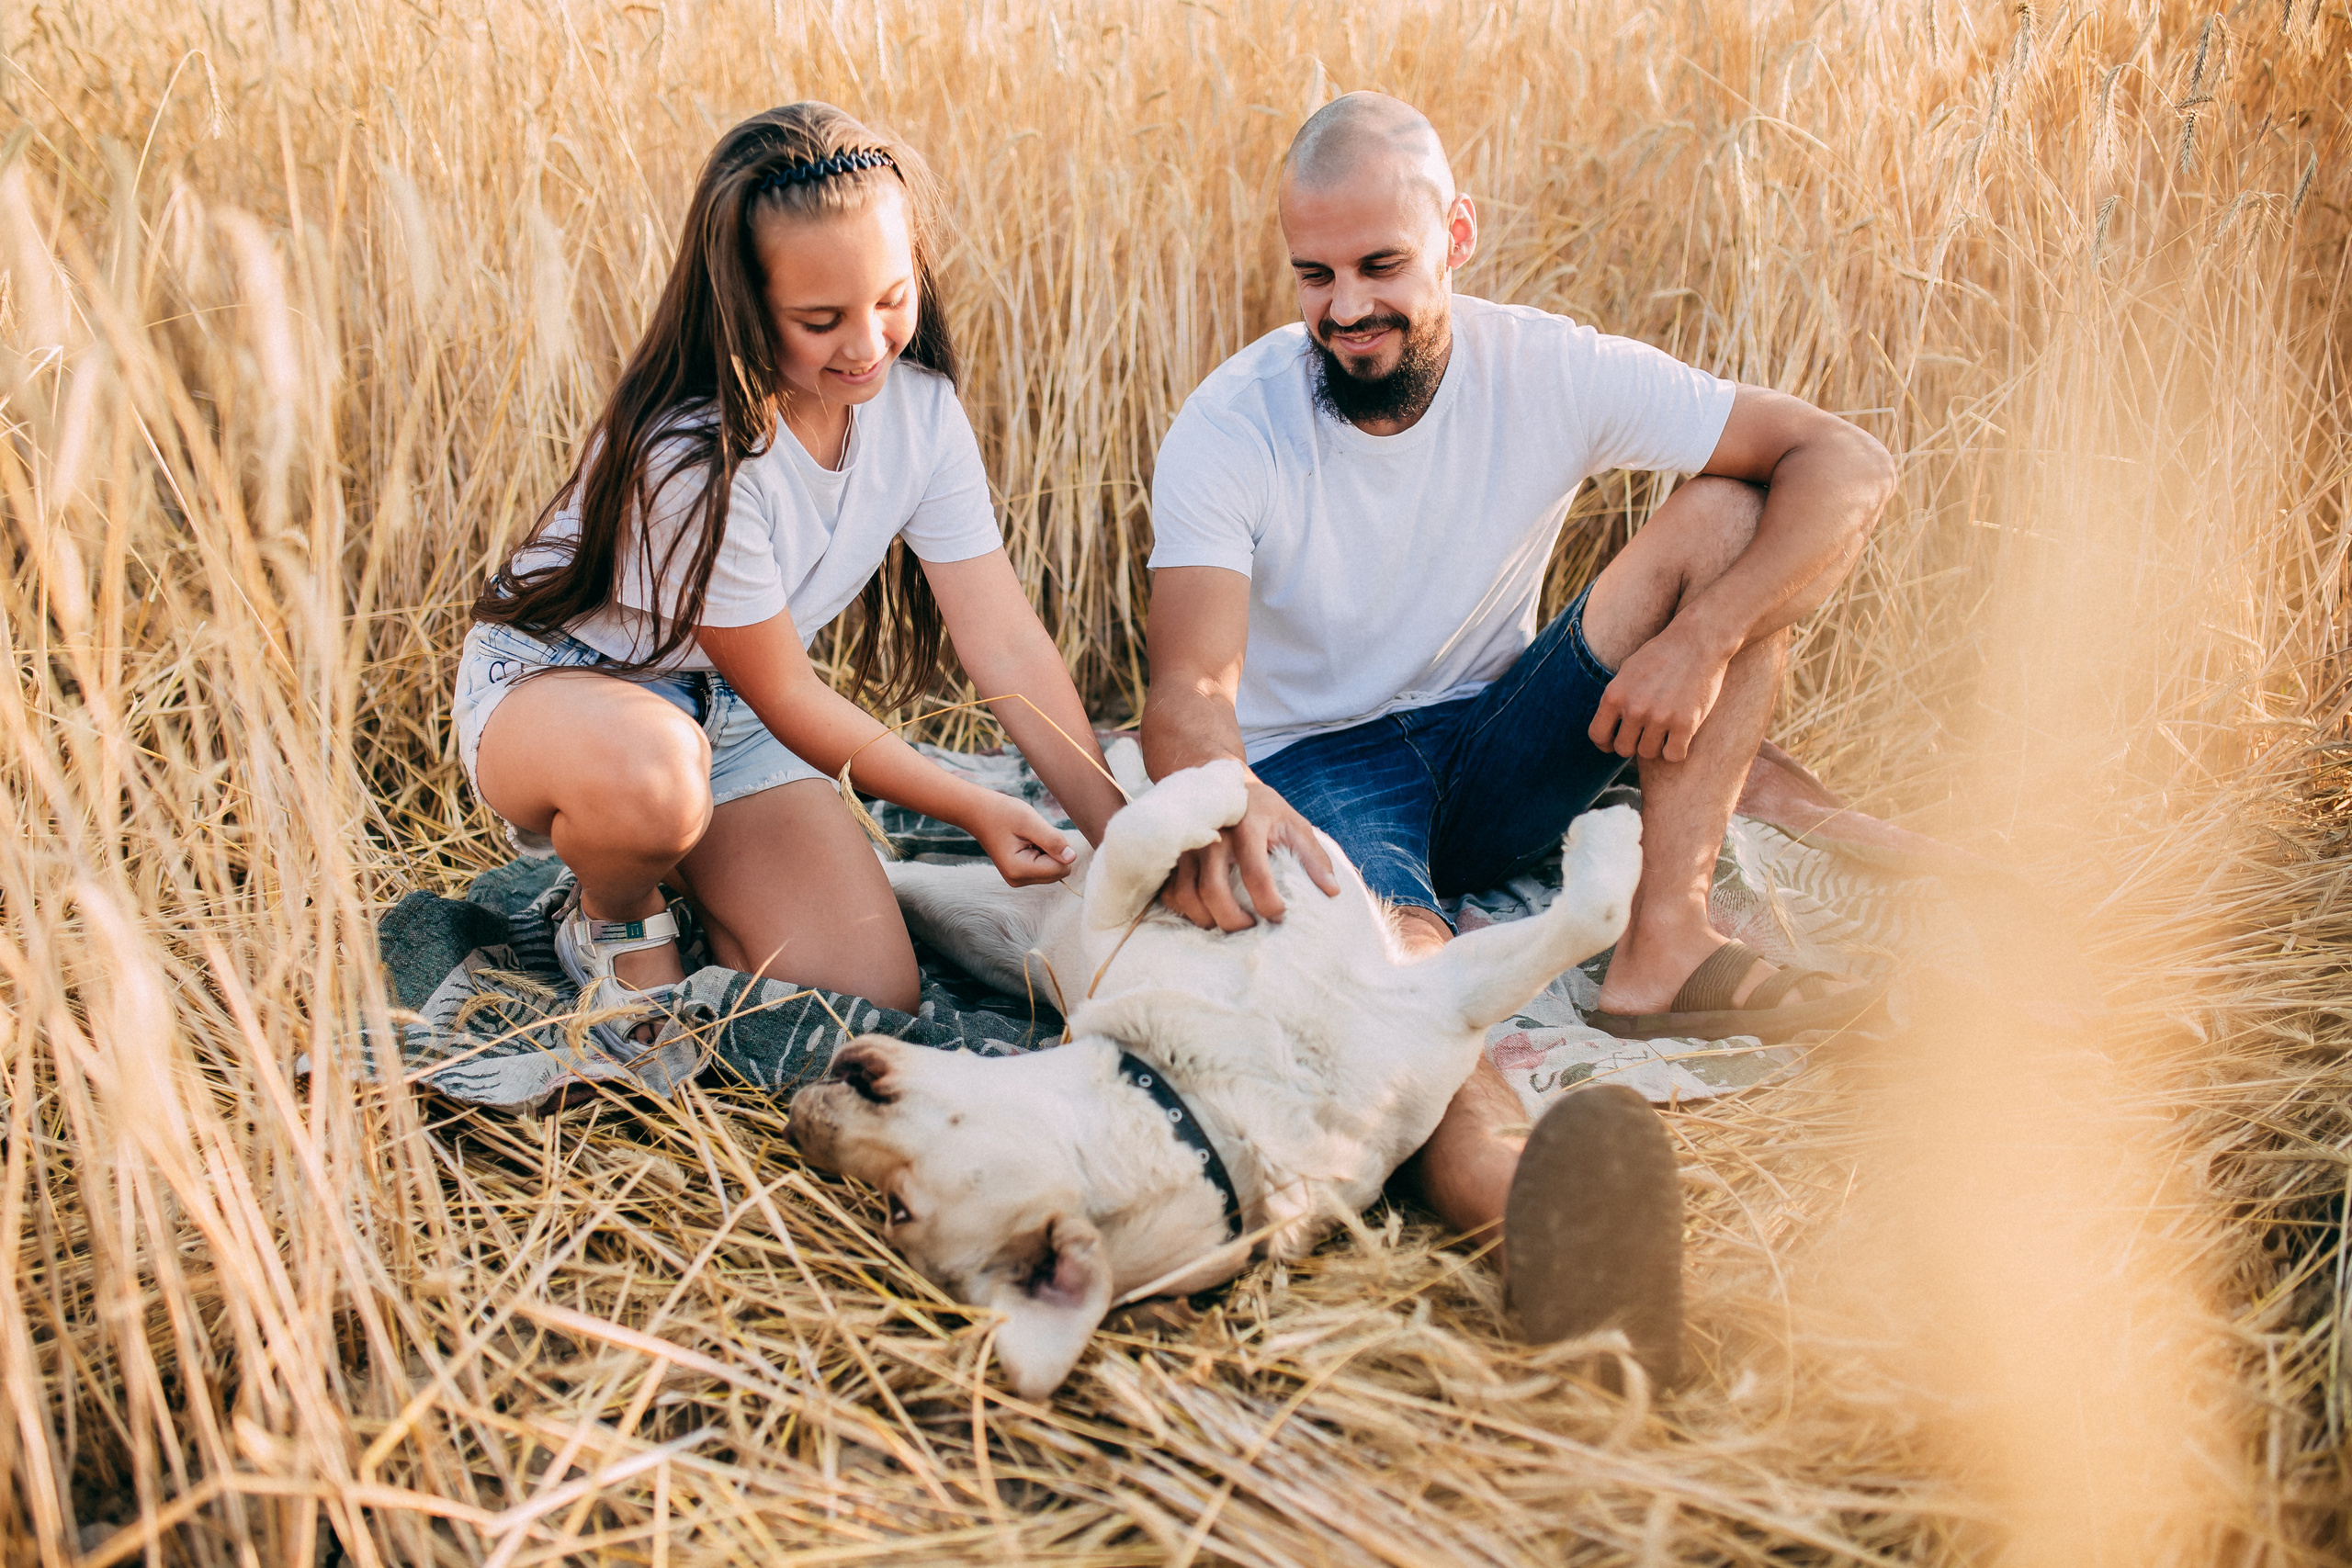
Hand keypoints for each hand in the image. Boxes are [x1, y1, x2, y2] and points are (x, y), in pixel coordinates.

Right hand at [964, 790, 1078, 887]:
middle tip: (1033, 835)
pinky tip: (1026, 842)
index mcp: (1020, 870)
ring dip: (1047, 851)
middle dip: (1053, 851)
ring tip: (1027, 838)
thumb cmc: (1003, 813)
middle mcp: (1019, 880)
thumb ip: (1053, 841)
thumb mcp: (1030, 821)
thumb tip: (1072, 857)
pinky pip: (1045, 868)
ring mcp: (1018, 880)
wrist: (979, 813)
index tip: (1040, 834)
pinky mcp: (1020, 875)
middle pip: (1059, 872)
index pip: (1062, 868)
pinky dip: (1042, 853)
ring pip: (1054, 870)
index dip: (1059, 848)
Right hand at [1160, 775, 1340, 930]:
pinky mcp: (1171, 854)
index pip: (1256, 874)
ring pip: (1186, 896)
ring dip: (1207, 920)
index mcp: (1246, 824)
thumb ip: (1313, 856)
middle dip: (1233, 921)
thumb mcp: (1293, 823)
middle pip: (1213, 891)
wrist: (1217, 780)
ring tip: (1229, 924)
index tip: (1280, 916)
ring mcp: (1185, 844)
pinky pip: (1169, 892)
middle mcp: (1210, 834)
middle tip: (1251, 929)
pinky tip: (1206, 912)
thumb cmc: (1261, 808)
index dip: (1269, 903)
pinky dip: (1185, 910)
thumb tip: (1332, 892)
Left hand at [1588, 630, 1731, 761]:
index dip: (1605, 743)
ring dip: (1656, 747)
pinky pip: (1673, 756)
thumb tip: (1608, 729)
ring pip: (1648, 754)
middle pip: (1624, 749)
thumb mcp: (1627, 672)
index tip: (1614, 742)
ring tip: (1664, 730)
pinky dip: (1676, 751)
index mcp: (1614, 695)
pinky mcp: (1686, 724)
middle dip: (1633, 744)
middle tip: (1645, 733)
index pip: (1597, 735)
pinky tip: (1680, 737)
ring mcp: (1660, 717)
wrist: (1698, 641)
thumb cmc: (1661, 655)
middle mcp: (1634, 708)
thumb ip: (1616, 700)